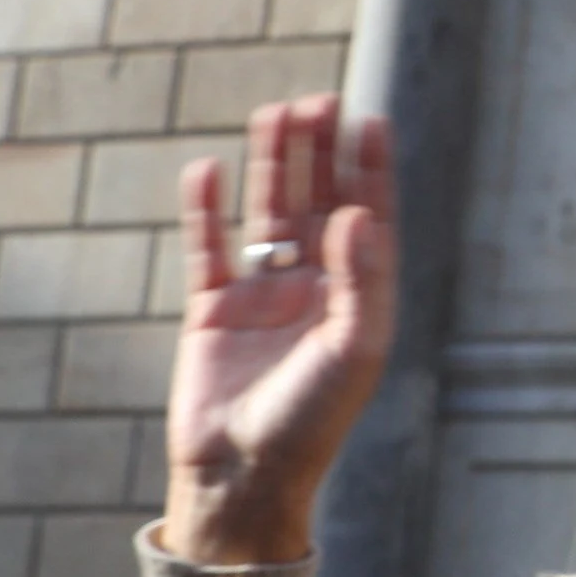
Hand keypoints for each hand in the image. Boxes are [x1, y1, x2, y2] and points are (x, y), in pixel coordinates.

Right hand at [159, 96, 395, 567]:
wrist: (243, 478)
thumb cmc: (310, 422)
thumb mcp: (352, 350)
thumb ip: (360, 278)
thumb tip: (356, 212)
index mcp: (356, 301)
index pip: (368, 220)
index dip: (370, 171)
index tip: (370, 120)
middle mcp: (313, 293)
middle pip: (319, 204)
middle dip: (321, 154)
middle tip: (321, 98)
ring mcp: (261, 299)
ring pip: (267, 216)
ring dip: (272, 166)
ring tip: (275, 112)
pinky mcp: (211, 313)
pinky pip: (208, 249)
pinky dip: (204, 210)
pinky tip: (206, 169)